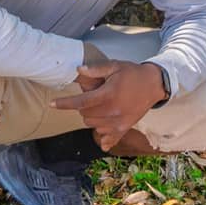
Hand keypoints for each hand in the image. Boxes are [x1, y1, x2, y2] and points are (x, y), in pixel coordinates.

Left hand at [52, 60, 168, 148]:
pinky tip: (102, 136)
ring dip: (92, 117)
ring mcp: (118, 122)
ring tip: (101, 106)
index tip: (51, 104)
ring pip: (93, 126)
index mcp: (108, 95)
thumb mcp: (114, 66)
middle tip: (93, 96)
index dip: (64, 103)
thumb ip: (96, 69)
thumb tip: (79, 70)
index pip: (81, 102)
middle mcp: (112, 111)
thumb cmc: (132, 73)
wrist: (154, 84)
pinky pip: (108, 138)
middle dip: (83, 106)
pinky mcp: (125, 128)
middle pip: (85, 115)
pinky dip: (103, 137)